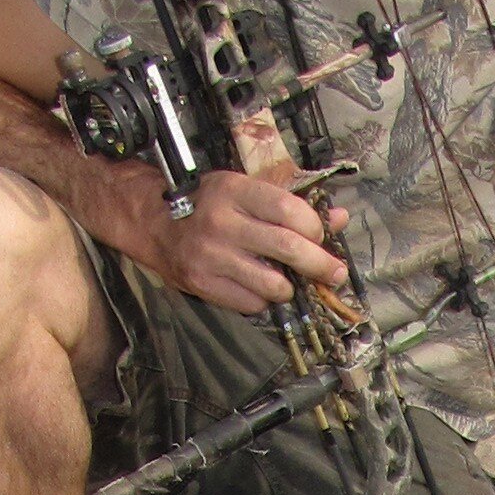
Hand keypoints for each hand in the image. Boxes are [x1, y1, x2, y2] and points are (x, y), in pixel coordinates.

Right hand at [106, 162, 351, 314]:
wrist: (155, 225)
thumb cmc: (208, 205)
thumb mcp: (245, 191)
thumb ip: (292, 204)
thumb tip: (339, 218)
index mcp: (236, 191)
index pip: (290, 210)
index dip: (315, 229)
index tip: (320, 237)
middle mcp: (224, 222)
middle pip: (289, 248)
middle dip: (321, 266)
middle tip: (335, 274)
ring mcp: (212, 256)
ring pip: (274, 285)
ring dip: (289, 288)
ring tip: (286, 282)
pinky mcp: (204, 284)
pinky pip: (252, 303)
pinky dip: (262, 300)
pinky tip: (256, 287)